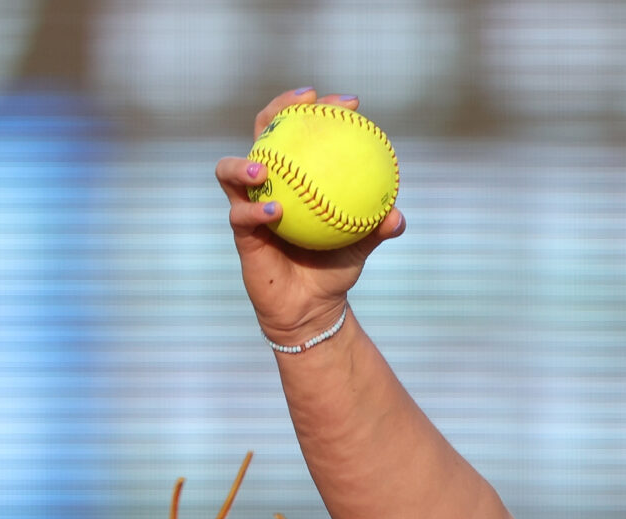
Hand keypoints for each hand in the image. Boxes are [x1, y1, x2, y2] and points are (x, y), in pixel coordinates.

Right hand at [216, 88, 408, 345]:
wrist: (311, 308)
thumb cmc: (334, 269)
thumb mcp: (361, 245)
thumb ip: (378, 227)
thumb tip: (396, 214)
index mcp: (294, 176)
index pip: (302, 131)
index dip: (321, 109)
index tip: (350, 104)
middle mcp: (268, 184)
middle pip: (262, 132)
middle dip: (279, 109)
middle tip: (305, 104)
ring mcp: (249, 205)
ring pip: (229, 171)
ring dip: (242, 163)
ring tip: (262, 167)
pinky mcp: (241, 234)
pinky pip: (241, 216)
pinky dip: (256, 211)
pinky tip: (277, 211)